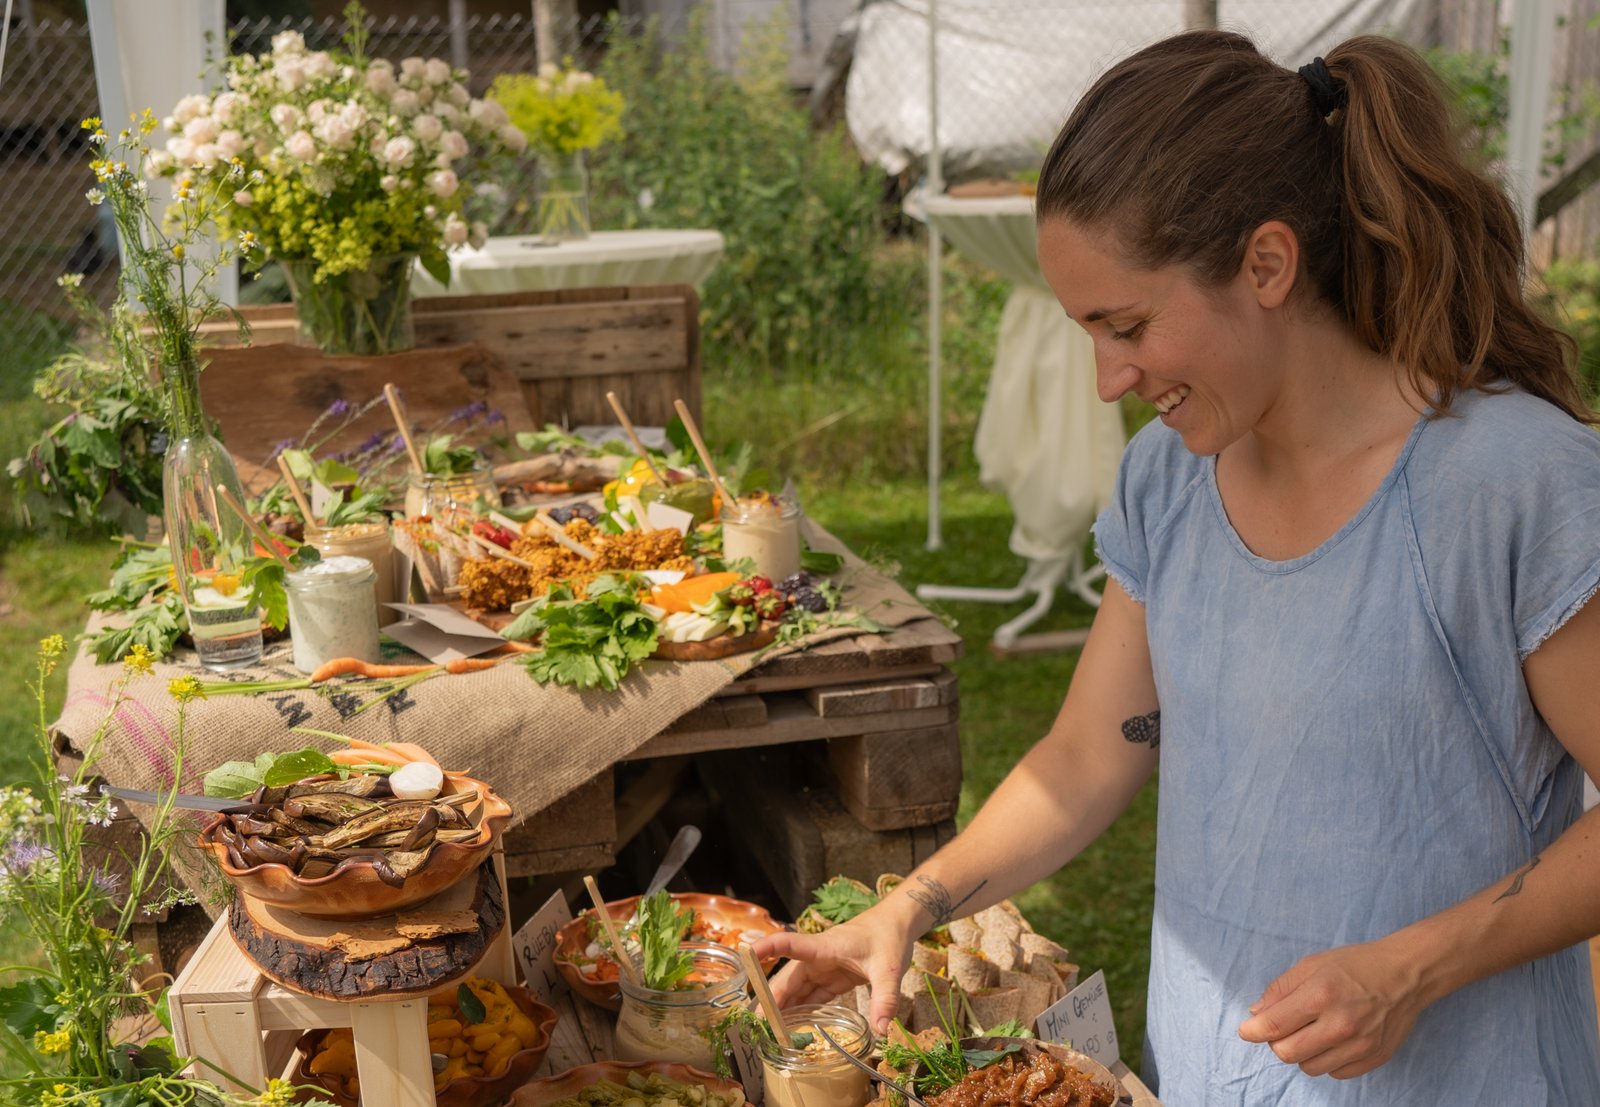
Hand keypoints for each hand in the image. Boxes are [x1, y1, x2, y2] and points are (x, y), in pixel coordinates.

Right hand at [752, 911, 913, 1035]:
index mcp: (825, 946)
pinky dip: (802, 1010)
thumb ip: (885, 998)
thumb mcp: (889, 968)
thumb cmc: (889, 936)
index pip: (789, 944)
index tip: (745, 954)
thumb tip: (881, 1030)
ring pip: (797, 989)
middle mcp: (819, 957)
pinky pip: (812, 995)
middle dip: (771, 998)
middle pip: (788, 977)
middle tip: (758, 1023)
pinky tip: (794, 1025)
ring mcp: (824, 968)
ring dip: (784, 1007)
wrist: (897, 923)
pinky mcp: (832, 977)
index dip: (767, 949)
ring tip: (770, 1030)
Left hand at [1237, 939, 1431, 1078]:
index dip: (1252, 1032)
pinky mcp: (1375, 1058)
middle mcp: (1340, 1024)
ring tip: (1311, 1030)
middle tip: (1282, 1027)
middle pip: (1287, 1053)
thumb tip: (1257, 1014)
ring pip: (1309, 1067)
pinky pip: (1335, 1072)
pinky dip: (1326, 1059)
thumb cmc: (1356, 965)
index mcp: (1320, 995)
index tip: (1246, 1031)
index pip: (1274, 1026)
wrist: (1407, 974)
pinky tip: (1333, 1039)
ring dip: (1302, 1052)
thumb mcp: (1312, 964)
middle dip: (1276, 1042)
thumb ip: (1281, 990)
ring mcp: (1360, 1045)